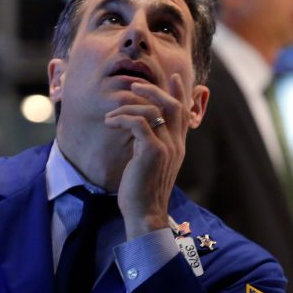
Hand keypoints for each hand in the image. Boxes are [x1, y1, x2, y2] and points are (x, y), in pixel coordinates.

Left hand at [103, 74, 191, 239]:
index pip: (184, 113)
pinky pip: (137, 122)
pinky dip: (121, 119)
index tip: (175, 78)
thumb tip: (141, 131)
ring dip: (128, 106)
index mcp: (178, 146)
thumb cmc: (142, 191)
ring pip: (152, 110)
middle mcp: (176, 144)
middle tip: (134, 85)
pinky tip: (109, 123)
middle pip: (172, 105)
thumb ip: (152, 146)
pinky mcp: (151, 151)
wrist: (145, 214)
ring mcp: (166, 147)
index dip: (180, 93)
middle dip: (153, 90)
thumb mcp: (151, 164)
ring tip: (110, 115)